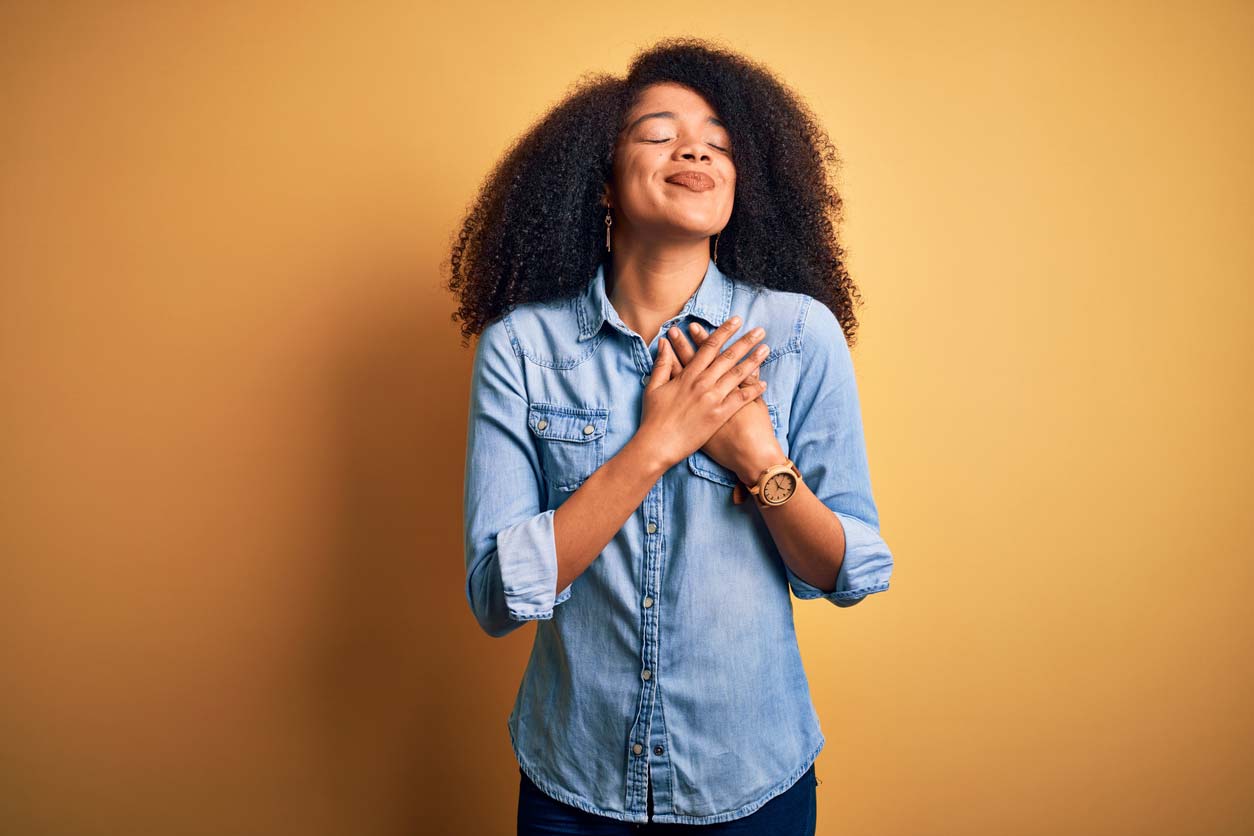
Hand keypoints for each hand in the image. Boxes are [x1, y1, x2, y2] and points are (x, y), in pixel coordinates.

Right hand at [637, 315, 770, 470]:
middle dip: (745, 341)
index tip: (736, 321)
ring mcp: (712, 399)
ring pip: (737, 375)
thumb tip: (664, 343)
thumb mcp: (653, 387)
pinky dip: (752, 390)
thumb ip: (661, 363)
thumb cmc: (653, 418)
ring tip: (766, 349)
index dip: (724, 332)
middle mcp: (702, 384)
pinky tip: (763, 382)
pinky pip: (740, 400)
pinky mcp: (719, 416)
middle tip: (760, 330)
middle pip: (728, 357)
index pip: (709, 347)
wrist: (657, 445)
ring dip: (753, 360)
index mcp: (687, 375)